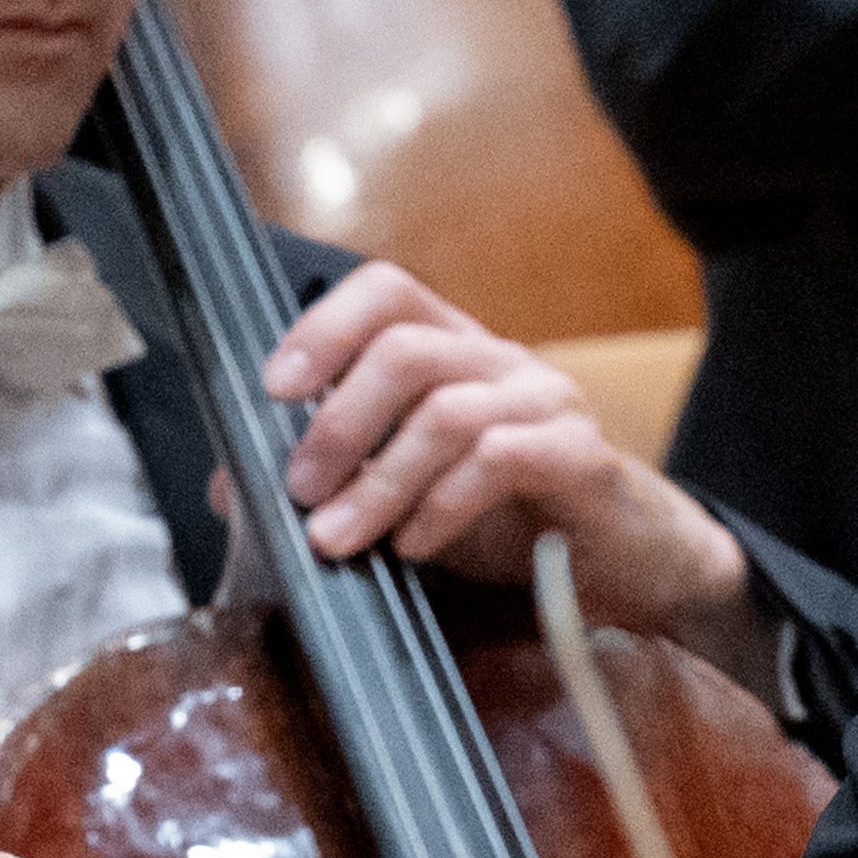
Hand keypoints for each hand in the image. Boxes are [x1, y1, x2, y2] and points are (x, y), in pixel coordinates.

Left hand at [265, 262, 759, 656]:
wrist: (629, 566)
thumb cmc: (514, 523)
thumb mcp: (405, 497)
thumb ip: (328, 482)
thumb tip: (228, 486)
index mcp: (456, 352)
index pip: (388, 291)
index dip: (324, 326)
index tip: (273, 387)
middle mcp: (501, 362)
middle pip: (406, 349)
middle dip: (337, 421)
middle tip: (299, 490)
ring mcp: (547, 404)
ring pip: (446, 412)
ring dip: (378, 481)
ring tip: (339, 538)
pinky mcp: (582, 456)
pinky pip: (501, 459)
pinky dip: (442, 505)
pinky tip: (414, 546)